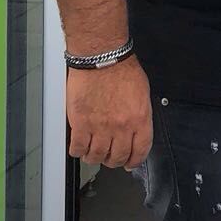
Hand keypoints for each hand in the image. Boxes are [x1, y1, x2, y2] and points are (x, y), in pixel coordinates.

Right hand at [67, 55, 152, 169]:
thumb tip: (137, 130)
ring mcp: (100, 127)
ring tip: (93, 152)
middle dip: (114, 160)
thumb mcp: (142, 93)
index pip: (140, 150)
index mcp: (140, 119)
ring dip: (95, 157)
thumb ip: (140, 115)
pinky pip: (78, 148)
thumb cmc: (122, 69)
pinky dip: (78, 151)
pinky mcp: (81, 124)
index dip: (134, 161)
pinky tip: (80, 147)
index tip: (129, 163)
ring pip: (97, 156)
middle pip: (117, 157)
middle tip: (110, 157)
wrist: (101, 58)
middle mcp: (121, 127)